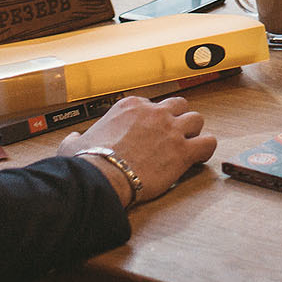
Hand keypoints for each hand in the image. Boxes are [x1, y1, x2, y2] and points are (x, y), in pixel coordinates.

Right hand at [60, 96, 215, 207]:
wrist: (102, 177)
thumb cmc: (88, 162)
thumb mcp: (74, 143)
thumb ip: (76, 137)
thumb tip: (73, 138)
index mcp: (130, 106)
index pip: (152, 104)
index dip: (153, 120)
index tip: (149, 134)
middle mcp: (154, 112)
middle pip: (179, 105)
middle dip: (178, 119)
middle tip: (172, 137)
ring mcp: (170, 129)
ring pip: (197, 119)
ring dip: (193, 132)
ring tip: (187, 146)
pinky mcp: (182, 150)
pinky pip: (208, 143)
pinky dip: (206, 149)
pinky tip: (198, 158)